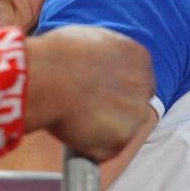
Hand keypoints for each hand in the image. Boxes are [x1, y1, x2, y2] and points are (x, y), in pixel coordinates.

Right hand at [24, 25, 154, 161]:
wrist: (46, 77)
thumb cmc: (55, 55)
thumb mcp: (87, 41)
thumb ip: (101, 57)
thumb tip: (92, 67)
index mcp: (137, 57)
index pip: (135, 77)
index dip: (113, 86)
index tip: (96, 91)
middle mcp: (143, 87)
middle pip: (132, 105)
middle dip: (111, 109)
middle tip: (82, 108)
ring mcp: (134, 116)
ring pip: (118, 129)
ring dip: (98, 128)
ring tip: (68, 117)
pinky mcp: (120, 140)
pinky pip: (103, 148)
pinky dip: (86, 145)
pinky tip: (67, 128)